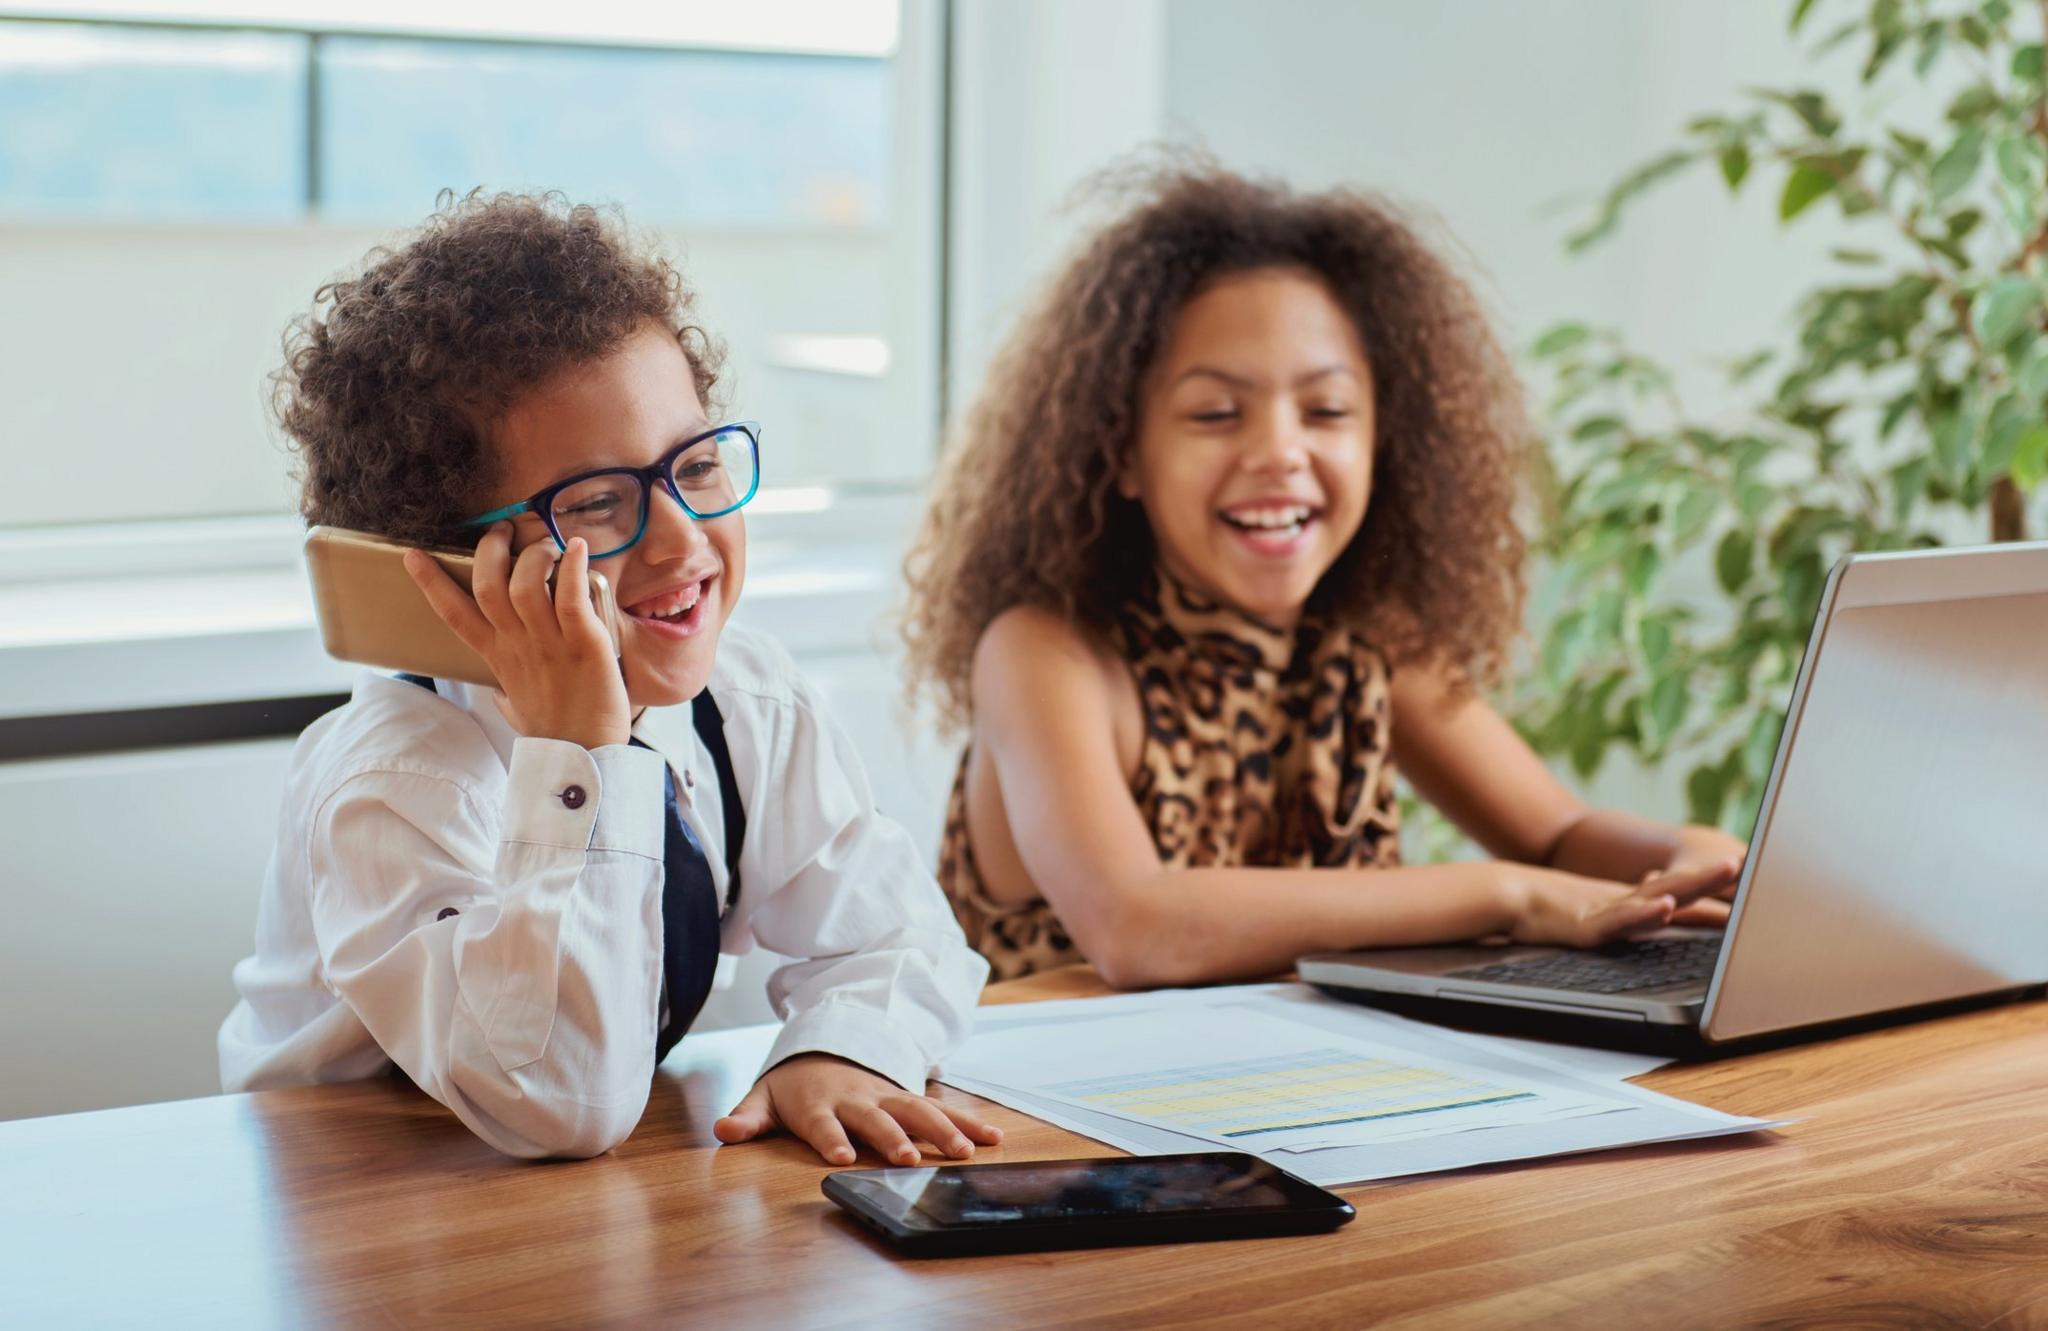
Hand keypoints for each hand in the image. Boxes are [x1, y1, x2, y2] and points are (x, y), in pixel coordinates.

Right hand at [405, 524, 630, 749]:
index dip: (432, 582)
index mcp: (498, 658)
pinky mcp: (586, 645)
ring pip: (525, 585)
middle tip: (504, 530)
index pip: (455, 614)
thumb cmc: (557, 731)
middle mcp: (518, 646)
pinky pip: (571, 599)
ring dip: (535, 556)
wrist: (584, 758)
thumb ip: (505, 695)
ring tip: (548, 546)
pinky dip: (574, 568)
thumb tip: (498, 695)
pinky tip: (577, 548)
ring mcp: (550, 644)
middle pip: (487, 586)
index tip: (413, 555)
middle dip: (489, 550)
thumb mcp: (518, 710)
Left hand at [712, 1053, 1004, 1166]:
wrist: (825, 1047)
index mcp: (818, 1101)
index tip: (841, 1157)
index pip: (824, 1122)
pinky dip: (968, 1122)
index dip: (831, 1138)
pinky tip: (993, 1138)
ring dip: (941, 1130)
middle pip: (877, 1117)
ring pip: (917, 1111)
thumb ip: (747, 1117)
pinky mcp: (908, 1098)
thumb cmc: (793, 1085)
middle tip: (908, 1158)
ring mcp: (887, 1095)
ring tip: (964, 1153)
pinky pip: (941, 1109)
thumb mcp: (763, 1097)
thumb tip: (723, 1128)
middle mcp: (857, 1097)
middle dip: (893, 1136)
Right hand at [1501, 858, 1741, 949]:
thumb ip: (1632, 917)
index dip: (1721, 892)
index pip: (1686, 896)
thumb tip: (1665, 915)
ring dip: (1695, 882)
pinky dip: (1643, 912)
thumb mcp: (1600, 916)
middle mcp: (1628, 901)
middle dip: (1721, 877)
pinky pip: (1620, 919)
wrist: (1506, 899)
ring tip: (1727, 869)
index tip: (1758, 886)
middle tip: (1756, 862)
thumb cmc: (1550, 911)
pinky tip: (1663, 905)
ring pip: (1660, 895)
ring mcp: (1610, 910)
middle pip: (1683, 886)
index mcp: (1635, 902)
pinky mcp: (1588, 925)